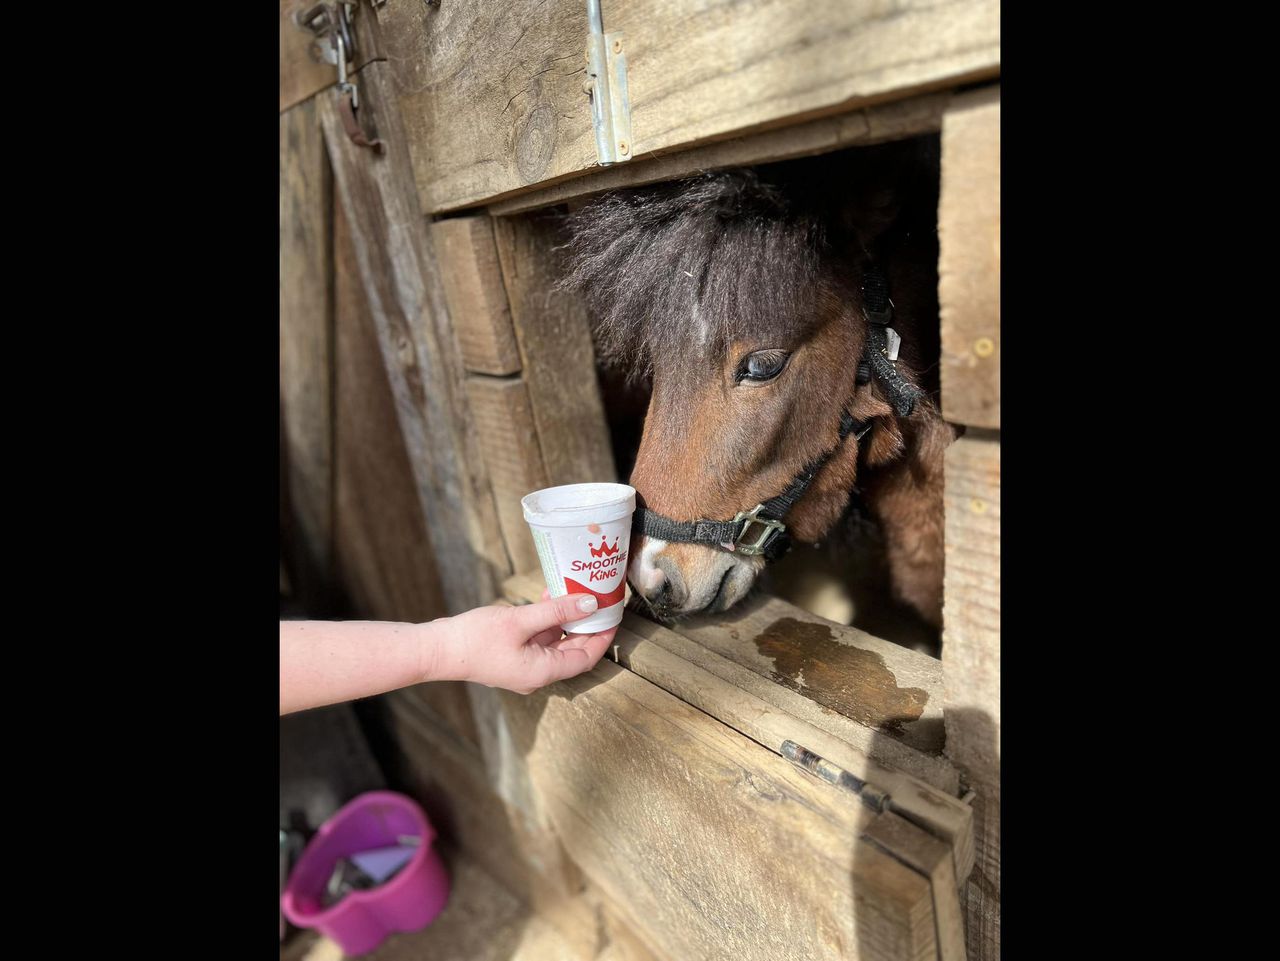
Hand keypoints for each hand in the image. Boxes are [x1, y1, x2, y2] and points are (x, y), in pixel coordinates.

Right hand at [432, 591, 617, 693]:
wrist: (438, 650)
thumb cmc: (475, 638)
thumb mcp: (521, 620)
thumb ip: (557, 612)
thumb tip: (590, 605)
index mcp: (543, 672)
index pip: (586, 657)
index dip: (603, 636)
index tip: (613, 614)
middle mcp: (537, 674)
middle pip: (573, 650)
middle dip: (586, 625)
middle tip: (598, 600)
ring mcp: (524, 667)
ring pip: (555, 643)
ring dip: (566, 619)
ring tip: (575, 592)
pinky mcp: (512, 657)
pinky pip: (538, 640)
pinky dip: (547, 621)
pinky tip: (548, 598)